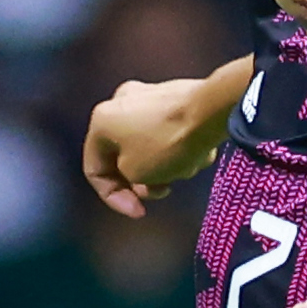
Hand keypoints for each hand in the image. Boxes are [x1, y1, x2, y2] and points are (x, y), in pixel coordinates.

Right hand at [82, 71, 236, 215]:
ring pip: (149, 147)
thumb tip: (140, 171)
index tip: (139, 211)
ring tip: (186, 168)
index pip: (95, 169)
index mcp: (101, 119)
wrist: (211, 110)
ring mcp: (149, 96)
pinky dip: (181, 149)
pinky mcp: (175, 97)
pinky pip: (170, 133)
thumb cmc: (167, 142)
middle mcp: (121, 102)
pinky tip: (198, 154)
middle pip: (124, 156)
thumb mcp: (134, 173)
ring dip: (166, 166)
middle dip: (143, 180)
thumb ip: (126, 177)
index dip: (113, 197)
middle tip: (162, 191)